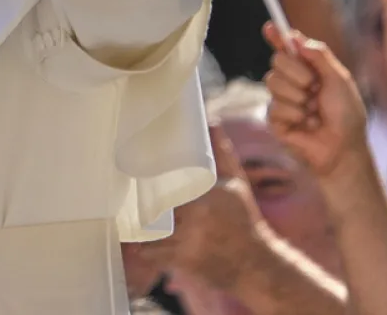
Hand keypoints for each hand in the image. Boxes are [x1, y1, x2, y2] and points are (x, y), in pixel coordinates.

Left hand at [136, 125, 268, 290]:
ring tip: (130, 218)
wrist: (256, 264)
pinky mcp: (181, 264)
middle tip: (130, 196)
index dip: (145, 186)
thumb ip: (221, 153)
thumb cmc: (244, 220)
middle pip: (150, 211)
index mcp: (202, 202)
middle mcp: (191, 224)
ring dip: (139, 228)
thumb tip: (212, 122)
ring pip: (148, 234)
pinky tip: (138, 242)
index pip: (162, 191)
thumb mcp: (236, 184)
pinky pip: (153, 255)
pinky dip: (145, 249)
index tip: (136, 179)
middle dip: (139, 206)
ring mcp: (185, 247)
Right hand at [263, 22, 367, 181]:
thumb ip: (319, 56)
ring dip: (298, 97)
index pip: (287, 48)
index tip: (270, 26)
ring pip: (272, 82)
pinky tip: (306, 124)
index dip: (276, 36)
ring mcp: (281, 99)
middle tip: (314, 88)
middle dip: (298, 73)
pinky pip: (275, 106)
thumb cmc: (347, 115)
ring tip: (313, 111)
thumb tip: (296, 37)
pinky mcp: (274, 118)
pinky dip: (295, 115)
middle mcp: (291, 81)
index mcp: (308, 69)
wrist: (343, 148)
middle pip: (277, 61)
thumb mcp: (340, 80)